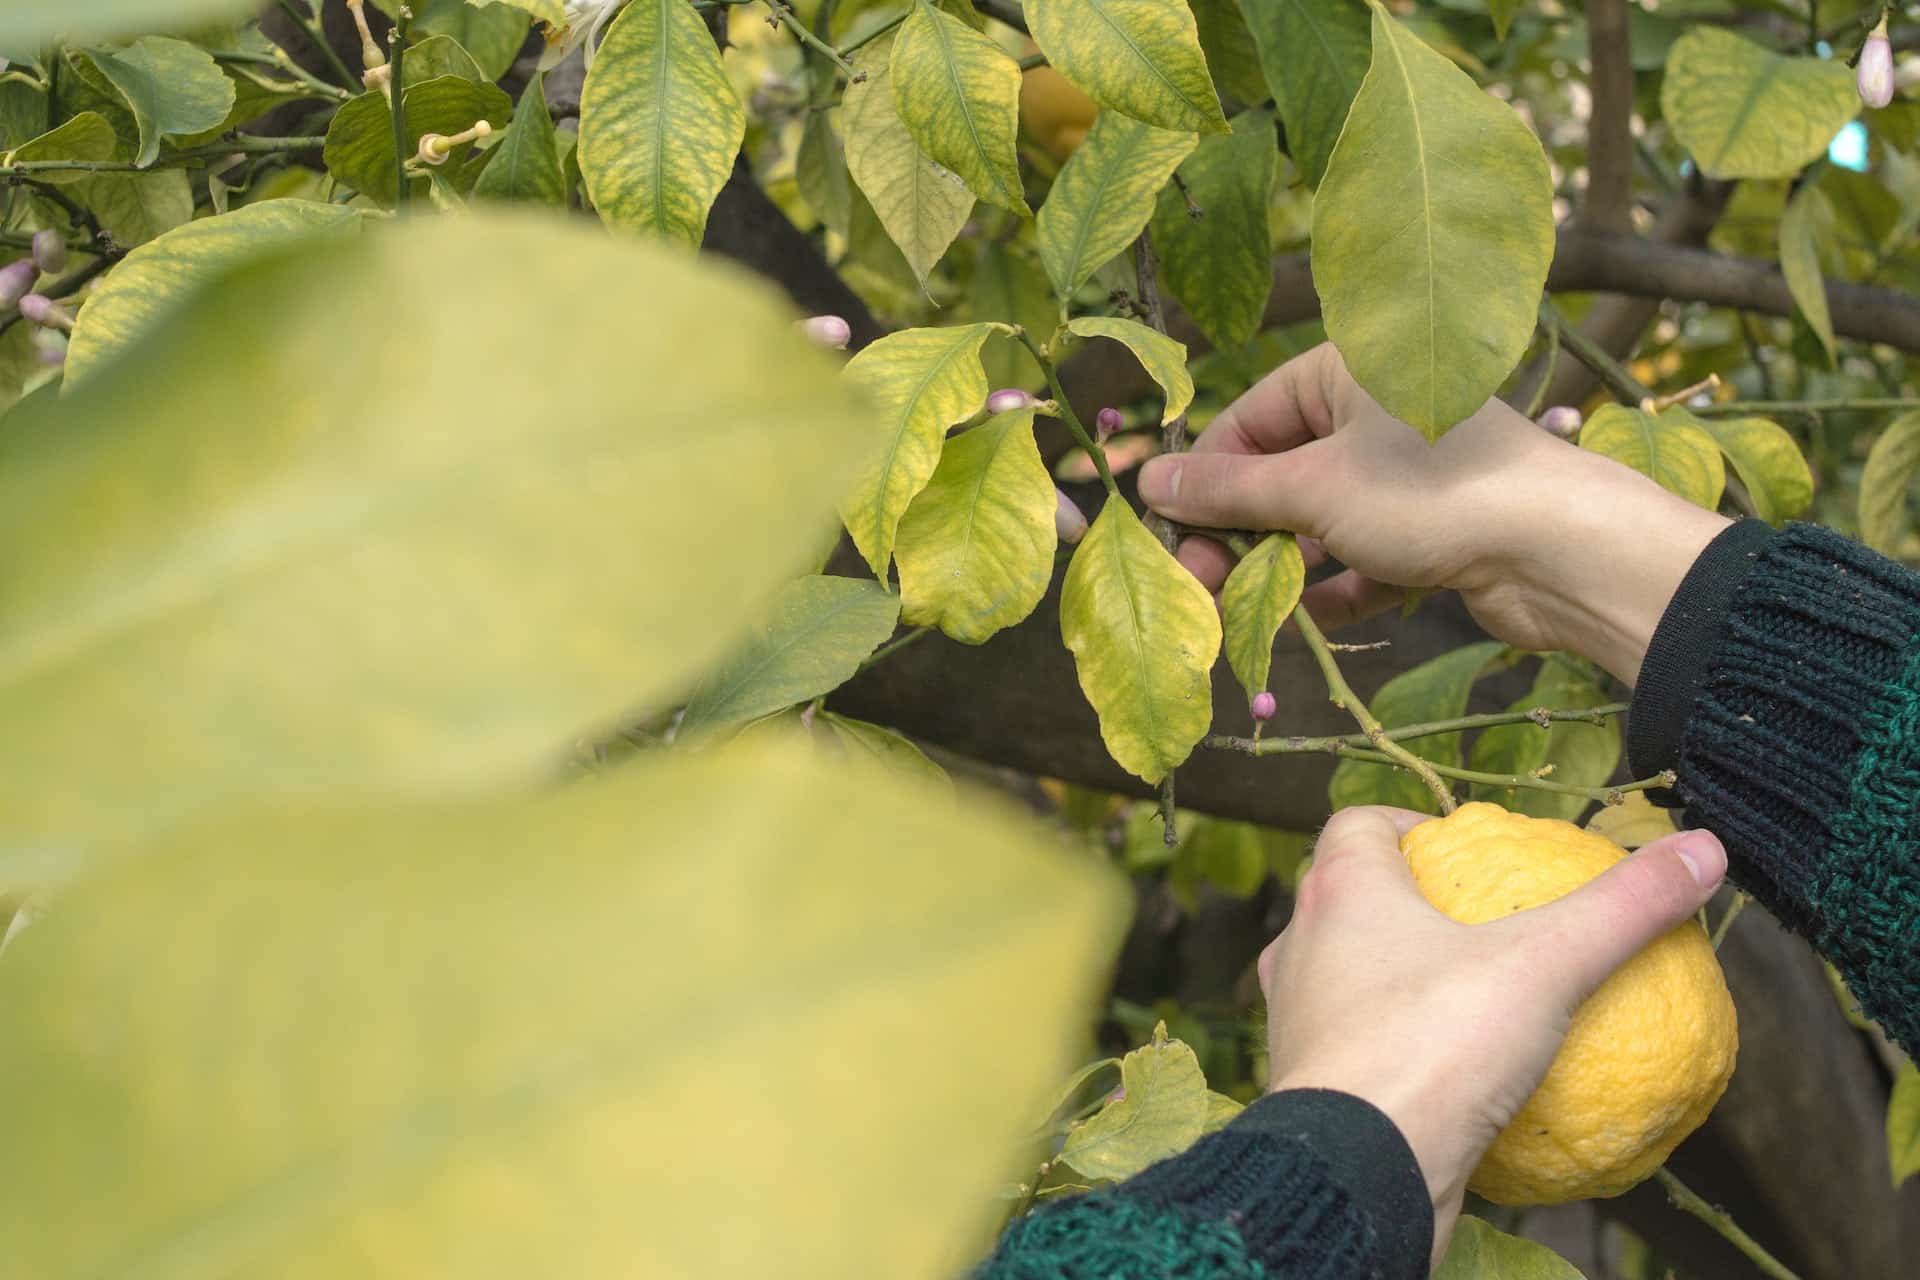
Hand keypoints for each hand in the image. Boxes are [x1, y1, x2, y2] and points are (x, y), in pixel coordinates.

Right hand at [1134, 343, 1730, 685]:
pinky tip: (1312, 619)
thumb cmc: (1430, 494)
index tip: (1171, 537)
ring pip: (1322, 519)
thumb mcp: (1312, 490)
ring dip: (1282, 565)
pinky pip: (1367, 555)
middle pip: (1281, 472)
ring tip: (1245, 612)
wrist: (1562, 550)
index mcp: (1347, 372)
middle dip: (1239, 533)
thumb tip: (1147, 481)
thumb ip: (1227, 491)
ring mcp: (1410, 473)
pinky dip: (1338, 584)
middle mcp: (1378, 413)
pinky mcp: (1437, 529)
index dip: (1204, 480)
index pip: (1247, 419)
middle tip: (1203, 587)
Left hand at [1259, 807, 1726, 1264]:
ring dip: (1403, 979)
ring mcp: (1296, 1018)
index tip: (1462, 847)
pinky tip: (1463, 1077)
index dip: (1408, 825)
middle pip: (1352, 897)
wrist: (1356, 1171)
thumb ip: (1622, 908)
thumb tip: (1703, 849)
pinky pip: (1364, 1051)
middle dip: (1411, 901)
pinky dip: (1407, 1051)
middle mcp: (1301, 944)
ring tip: (1475, 997)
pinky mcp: (1310, 1084)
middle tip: (1481, 920)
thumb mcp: (1546, 964)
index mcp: (1337, 889)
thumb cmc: (1433, 1046)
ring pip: (1349, 977)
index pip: (1358, 824)